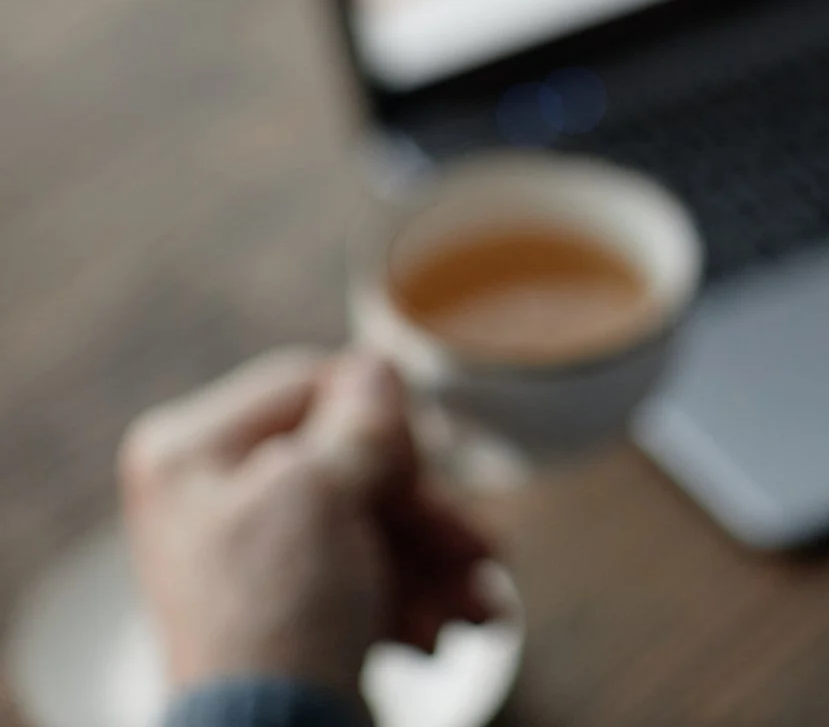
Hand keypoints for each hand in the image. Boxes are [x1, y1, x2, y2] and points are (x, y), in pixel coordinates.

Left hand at [120, 350, 495, 699]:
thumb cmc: (276, 617)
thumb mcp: (322, 493)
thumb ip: (359, 420)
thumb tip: (379, 363)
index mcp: (190, 451)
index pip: (310, 384)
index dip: (381, 421)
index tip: (426, 464)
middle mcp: (209, 494)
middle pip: (353, 460)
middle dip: (426, 514)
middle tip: (478, 548)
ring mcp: (248, 552)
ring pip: (372, 520)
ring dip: (436, 562)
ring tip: (476, 606)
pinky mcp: (285, 605)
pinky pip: (365, 571)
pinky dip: (415, 594)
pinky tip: (453, 624)